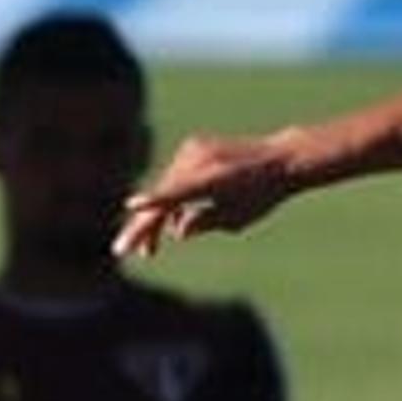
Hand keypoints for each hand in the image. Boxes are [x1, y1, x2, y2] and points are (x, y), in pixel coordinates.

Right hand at [116, 133, 298, 256]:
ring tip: (148, 252)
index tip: (132, 206)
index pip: (180, 193)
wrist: (278, 159)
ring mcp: (193, 150)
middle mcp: (201, 160)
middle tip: (123, 251)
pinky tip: (173, 226)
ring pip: (166, 188)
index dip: (155, 201)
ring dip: (158, 218)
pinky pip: (175, 179)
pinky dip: (172, 200)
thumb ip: (205, 223)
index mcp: (214, 180)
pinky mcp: (191, 148)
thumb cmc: (261, 194)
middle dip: (144, 226)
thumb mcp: (237, 217)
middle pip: (164, 195)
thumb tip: (176, 231)